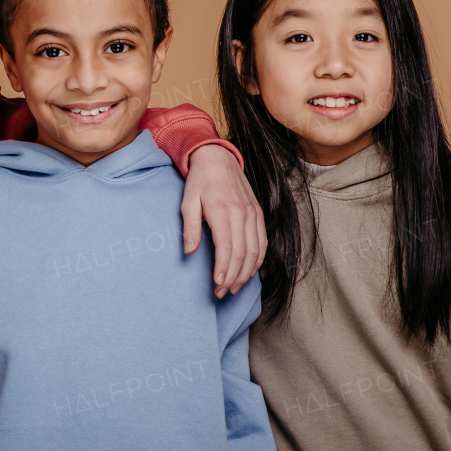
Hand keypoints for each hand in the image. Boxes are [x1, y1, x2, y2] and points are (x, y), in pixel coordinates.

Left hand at [181, 144, 266, 297]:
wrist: (218, 157)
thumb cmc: (199, 180)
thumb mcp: (188, 201)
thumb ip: (190, 227)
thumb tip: (190, 251)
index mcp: (222, 210)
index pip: (227, 247)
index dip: (224, 269)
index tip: (217, 284)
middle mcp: (241, 213)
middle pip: (242, 253)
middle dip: (233, 277)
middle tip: (222, 292)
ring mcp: (252, 213)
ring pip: (255, 250)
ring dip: (246, 273)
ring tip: (235, 287)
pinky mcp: (258, 213)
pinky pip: (262, 241)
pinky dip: (258, 260)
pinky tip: (249, 272)